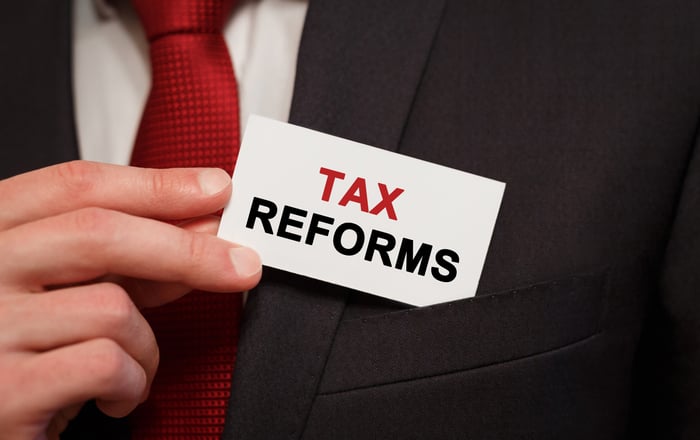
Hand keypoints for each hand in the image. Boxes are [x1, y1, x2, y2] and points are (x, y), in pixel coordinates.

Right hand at [0, 161, 261, 438]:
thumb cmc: (28, 356)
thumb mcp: (71, 295)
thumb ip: (127, 259)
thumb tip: (202, 226)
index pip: (75, 185)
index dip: (156, 184)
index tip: (216, 189)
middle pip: (97, 232)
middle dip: (186, 249)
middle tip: (243, 265)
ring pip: (110, 307)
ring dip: (147, 345)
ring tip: (133, 367)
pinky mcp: (4, 390)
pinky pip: (105, 363)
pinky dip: (133, 383)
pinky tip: (117, 396)